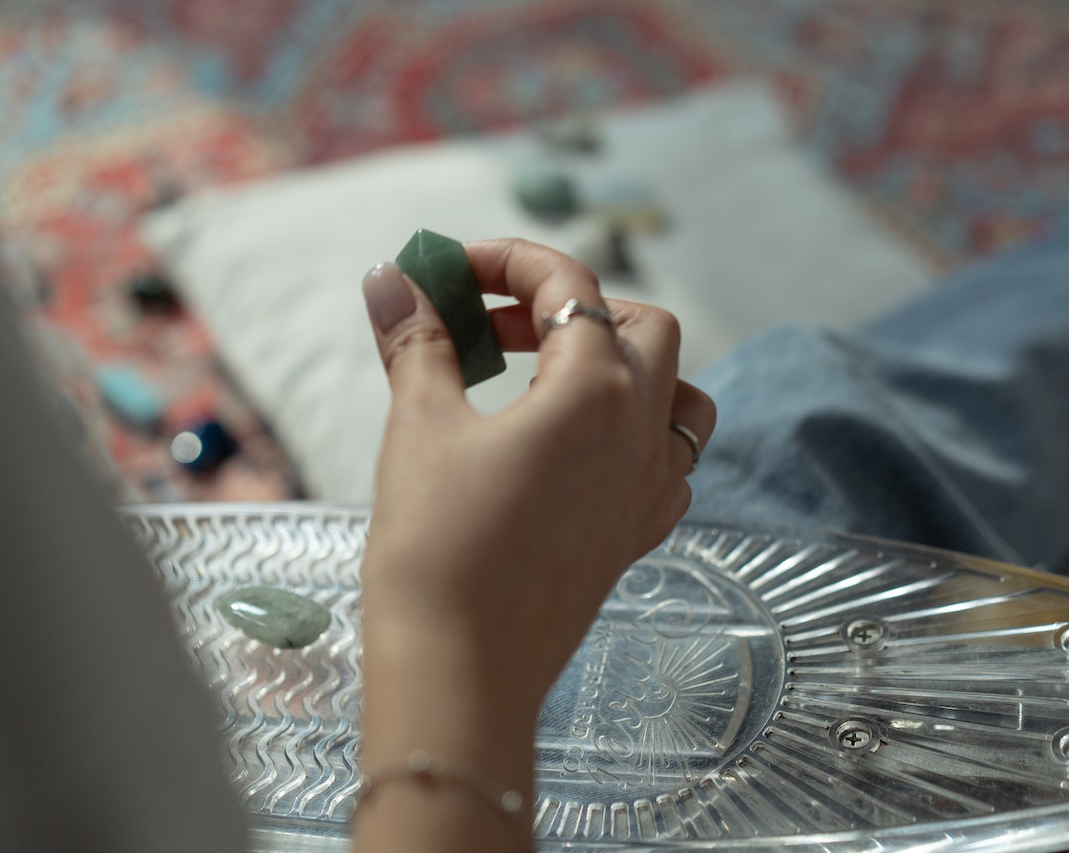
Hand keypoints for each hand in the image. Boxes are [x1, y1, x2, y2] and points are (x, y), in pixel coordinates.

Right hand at [354, 239, 713, 839]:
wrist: (461, 670)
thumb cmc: (436, 544)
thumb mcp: (420, 426)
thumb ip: (418, 340)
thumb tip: (392, 277)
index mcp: (596, 389)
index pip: (569, 284)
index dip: (507, 259)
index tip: (450, 268)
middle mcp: (642, 431)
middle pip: (643, 326)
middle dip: (573, 306)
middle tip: (495, 326)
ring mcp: (650, 487)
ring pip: (676, 393)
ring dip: (622, 365)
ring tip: (548, 378)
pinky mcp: (638, 533)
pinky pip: (667, 460)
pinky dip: (633, 432)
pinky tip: (574, 449)